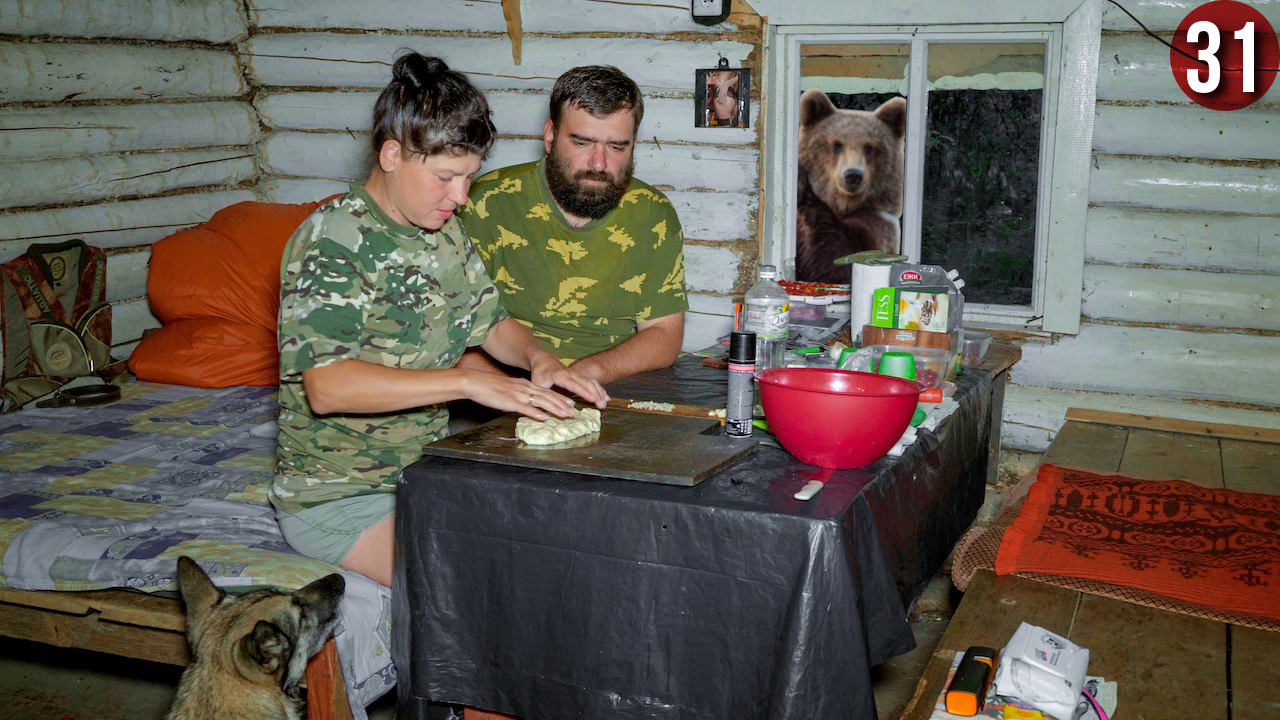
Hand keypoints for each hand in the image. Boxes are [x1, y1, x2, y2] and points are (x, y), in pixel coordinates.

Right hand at [460, 369, 578, 419]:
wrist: (476, 382)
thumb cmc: (490, 387)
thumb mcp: (509, 389)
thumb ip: (520, 395)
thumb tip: (527, 403)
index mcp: (525, 385)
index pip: (546, 392)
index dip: (560, 398)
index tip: (571, 403)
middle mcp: (525, 389)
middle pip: (548, 397)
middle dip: (563, 405)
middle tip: (574, 412)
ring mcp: (519, 395)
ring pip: (542, 402)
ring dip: (556, 409)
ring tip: (566, 415)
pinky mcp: (510, 402)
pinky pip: (526, 408)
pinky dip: (537, 413)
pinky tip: (545, 418)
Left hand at [529, 354, 609, 408]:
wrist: (543, 360)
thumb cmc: (539, 373)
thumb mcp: (537, 384)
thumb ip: (541, 396)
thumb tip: (543, 409)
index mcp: (560, 375)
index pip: (574, 385)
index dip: (583, 392)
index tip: (592, 399)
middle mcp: (571, 374)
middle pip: (586, 383)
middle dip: (596, 394)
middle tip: (602, 406)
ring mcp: (576, 374)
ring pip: (591, 382)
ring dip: (599, 392)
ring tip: (605, 404)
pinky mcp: (579, 376)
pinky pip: (592, 381)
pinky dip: (599, 389)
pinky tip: (606, 397)